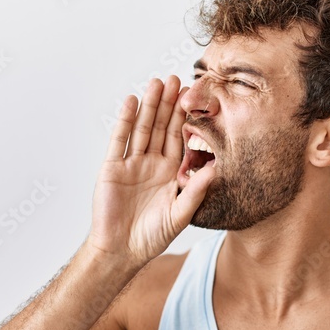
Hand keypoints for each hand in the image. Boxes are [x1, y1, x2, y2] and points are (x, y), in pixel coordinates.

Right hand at [86, 75, 214, 265]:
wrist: (121, 250)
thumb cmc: (152, 237)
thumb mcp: (180, 214)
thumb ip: (196, 191)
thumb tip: (216, 170)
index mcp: (171, 172)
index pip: (180, 138)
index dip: (186, 118)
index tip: (195, 97)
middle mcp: (153, 163)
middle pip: (161, 127)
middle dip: (169, 104)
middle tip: (177, 79)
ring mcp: (132, 163)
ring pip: (142, 128)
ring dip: (149, 106)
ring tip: (156, 82)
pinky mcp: (113, 167)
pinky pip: (120, 139)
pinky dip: (125, 120)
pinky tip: (131, 102)